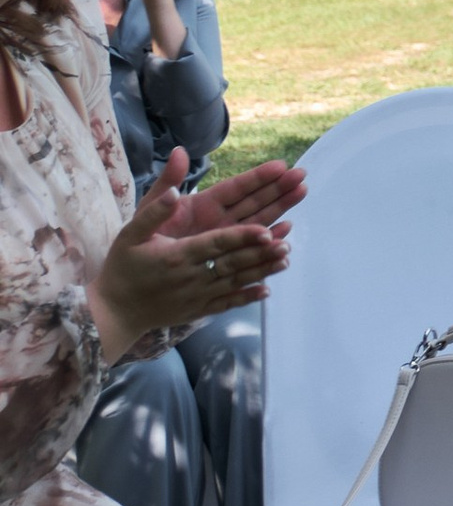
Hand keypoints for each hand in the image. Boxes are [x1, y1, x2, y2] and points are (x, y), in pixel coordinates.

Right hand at [89, 149, 298, 366]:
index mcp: (178, 255)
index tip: (266, 229)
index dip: (242, 236)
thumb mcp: (130, 234)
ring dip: (261, 270)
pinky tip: (267, 291)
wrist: (111, 313)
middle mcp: (192, 277)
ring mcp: (197, 296)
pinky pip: (227, 304)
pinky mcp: (197, 311)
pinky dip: (247, 297)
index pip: (217, 243)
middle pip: (233, 262)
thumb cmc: (121, 268)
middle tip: (287, 241)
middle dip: (261, 251)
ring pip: (235, 282)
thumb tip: (177, 192)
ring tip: (286, 259)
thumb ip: (154, 211)